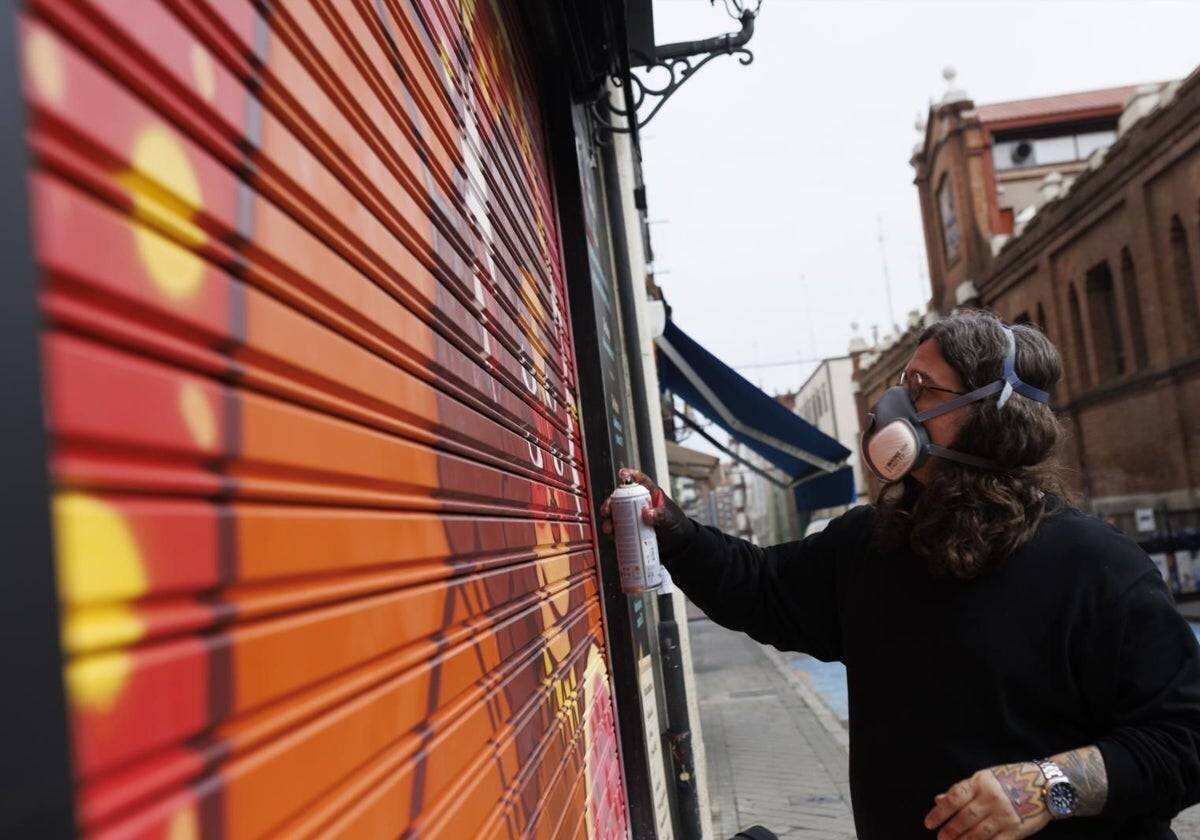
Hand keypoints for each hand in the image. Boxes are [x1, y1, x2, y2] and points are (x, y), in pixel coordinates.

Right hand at [600, 467, 691, 550]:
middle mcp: (638, 503)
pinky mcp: (630, 530)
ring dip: (609, 520)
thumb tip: (646, 514)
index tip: (622, 474)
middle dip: (610, 503)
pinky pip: (618, 529)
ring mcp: (633, 516)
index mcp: (650, 494)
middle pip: (620, 498)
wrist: (677, 543)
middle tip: (607, 510)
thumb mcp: (670, 519)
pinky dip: (612, 531)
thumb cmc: (675, 525)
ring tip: (609, 528)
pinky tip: (612, 535)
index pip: (641, 481)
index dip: (631, 475)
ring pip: (616, 514)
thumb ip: (660, 515)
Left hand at [923, 762, 1051, 839]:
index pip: (954, 798)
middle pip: (965, 817)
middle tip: (941, 838)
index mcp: (980, 782)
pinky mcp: (1017, 829)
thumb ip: (962, 790)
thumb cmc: (1010, 779)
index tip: (929, 824)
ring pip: (978, 832)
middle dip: (950, 830)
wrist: (1044, 785)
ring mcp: (1005, 814)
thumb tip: (939, 800)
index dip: (939, 812)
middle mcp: (992, 798)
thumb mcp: (984, 778)